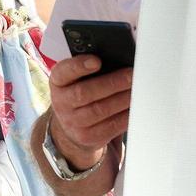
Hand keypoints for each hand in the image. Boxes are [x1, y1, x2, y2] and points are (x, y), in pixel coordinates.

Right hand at [47, 53, 131, 167]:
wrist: (71, 126)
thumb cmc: (79, 94)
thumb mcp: (76, 79)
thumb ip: (90, 68)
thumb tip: (117, 59)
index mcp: (58, 82)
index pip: (63, 72)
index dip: (78, 66)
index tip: (96, 61)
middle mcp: (61, 103)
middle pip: (85, 93)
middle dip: (111, 83)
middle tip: (131, 75)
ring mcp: (73, 122)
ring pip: (100, 110)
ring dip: (122, 99)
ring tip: (137, 90)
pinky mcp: (88, 137)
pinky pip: (110, 126)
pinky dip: (125, 116)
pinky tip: (134, 107)